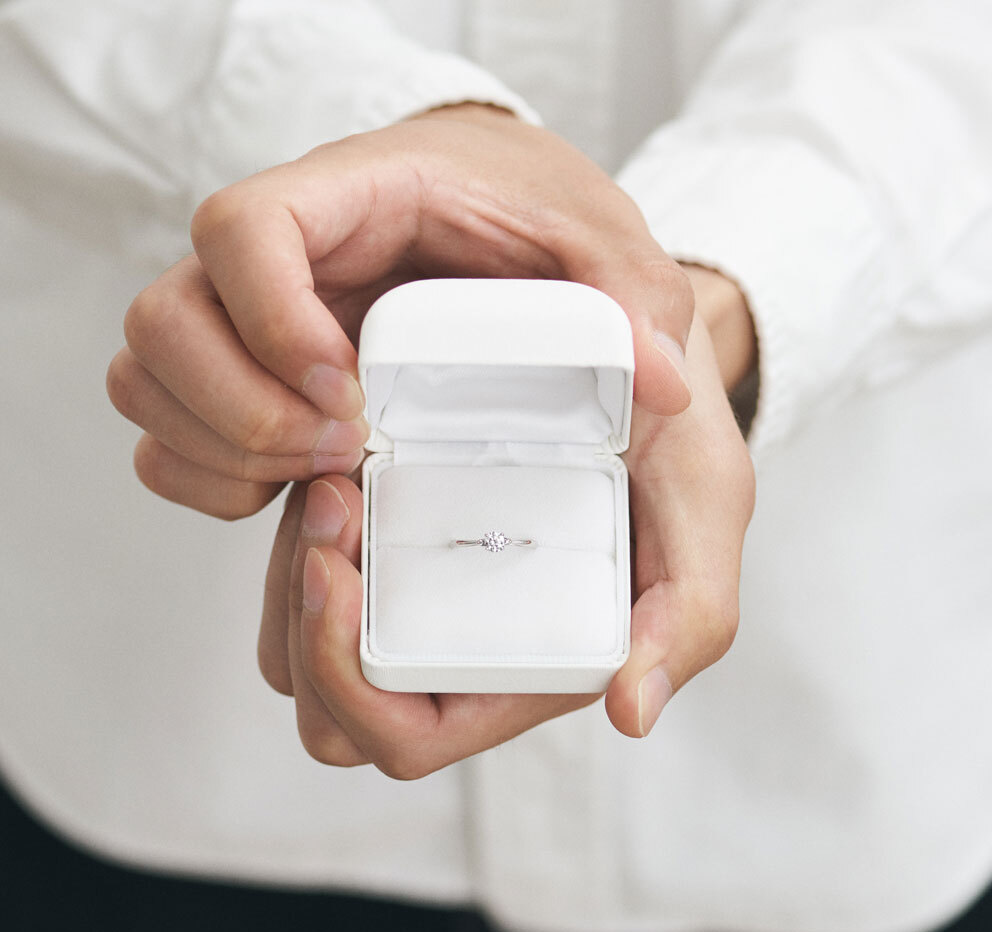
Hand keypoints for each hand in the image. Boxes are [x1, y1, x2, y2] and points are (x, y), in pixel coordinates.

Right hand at [107, 103, 694, 518]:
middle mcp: (276, 262)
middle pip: (164, 321)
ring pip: (147, 382)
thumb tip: (660, 389)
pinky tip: (292, 486)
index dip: (266, 316)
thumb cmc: (542, 226)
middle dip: (237, 410)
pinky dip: (207, 477)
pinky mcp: (248, 382)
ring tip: (325, 474)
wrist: (511, 237)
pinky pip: (168, 435)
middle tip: (343, 449)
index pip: (242, 228)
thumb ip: (636, 309)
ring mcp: (248, 324)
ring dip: (220, 451)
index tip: (345, 387)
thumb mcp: (609, 252)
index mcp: (352, 199)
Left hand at [258, 308, 753, 776]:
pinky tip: (329, 466)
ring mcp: (420, 595)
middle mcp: (463, 646)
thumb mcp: (705, 505)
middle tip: (332, 511)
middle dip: (306, 627)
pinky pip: (301, 573)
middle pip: (329, 707)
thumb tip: (632, 713)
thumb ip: (692, 611)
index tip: (342, 567)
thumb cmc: (674, 439)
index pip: (405, 737)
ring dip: (291, 577)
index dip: (352, 682)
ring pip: (297, 646)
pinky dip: (295, 537)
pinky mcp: (392, 541)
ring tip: (329, 483)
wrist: (638, 362)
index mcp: (525, 668)